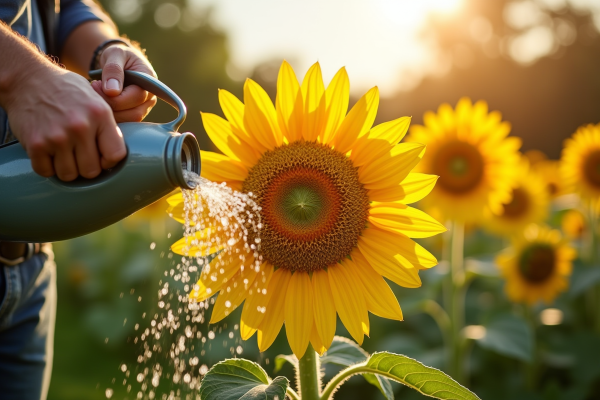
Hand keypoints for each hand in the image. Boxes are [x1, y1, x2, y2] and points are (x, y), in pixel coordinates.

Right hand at [5, 66, 125, 180]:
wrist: (26, 78)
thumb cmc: (65, 90)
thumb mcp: (95, 100)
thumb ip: (107, 126)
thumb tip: (117, 156)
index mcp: (100, 114)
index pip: (116, 155)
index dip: (109, 161)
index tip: (101, 158)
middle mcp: (80, 127)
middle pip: (91, 171)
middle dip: (86, 167)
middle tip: (79, 157)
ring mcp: (57, 137)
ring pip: (69, 175)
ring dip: (66, 169)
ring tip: (63, 154)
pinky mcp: (35, 144)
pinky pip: (45, 171)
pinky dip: (46, 167)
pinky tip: (47, 154)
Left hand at [90, 44, 156, 121]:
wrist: (118, 62)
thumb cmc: (118, 55)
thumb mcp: (115, 54)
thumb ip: (114, 70)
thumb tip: (112, 91)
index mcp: (150, 82)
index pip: (136, 97)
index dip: (115, 97)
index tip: (95, 86)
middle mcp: (150, 98)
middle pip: (134, 113)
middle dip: (110, 106)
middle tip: (93, 92)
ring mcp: (144, 108)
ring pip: (129, 120)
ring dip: (109, 113)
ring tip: (96, 96)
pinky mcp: (134, 113)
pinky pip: (124, 121)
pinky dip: (110, 116)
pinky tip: (99, 103)